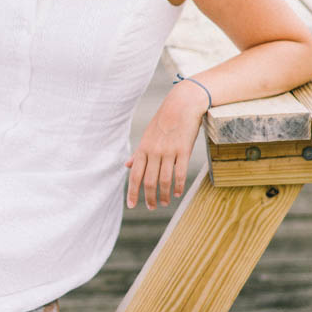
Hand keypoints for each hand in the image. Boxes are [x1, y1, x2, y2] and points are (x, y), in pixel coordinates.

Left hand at [125, 81, 208, 209]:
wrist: (182, 104)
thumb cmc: (163, 121)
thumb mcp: (147, 135)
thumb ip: (139, 152)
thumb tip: (127, 165)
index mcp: (143, 148)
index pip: (135, 175)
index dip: (132, 192)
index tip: (131, 205)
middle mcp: (154, 151)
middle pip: (149, 181)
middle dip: (149, 198)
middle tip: (152, 207)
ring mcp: (169, 151)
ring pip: (164, 180)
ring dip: (164, 195)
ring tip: (165, 203)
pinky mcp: (184, 150)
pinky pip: (180, 173)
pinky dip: (178, 186)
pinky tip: (178, 193)